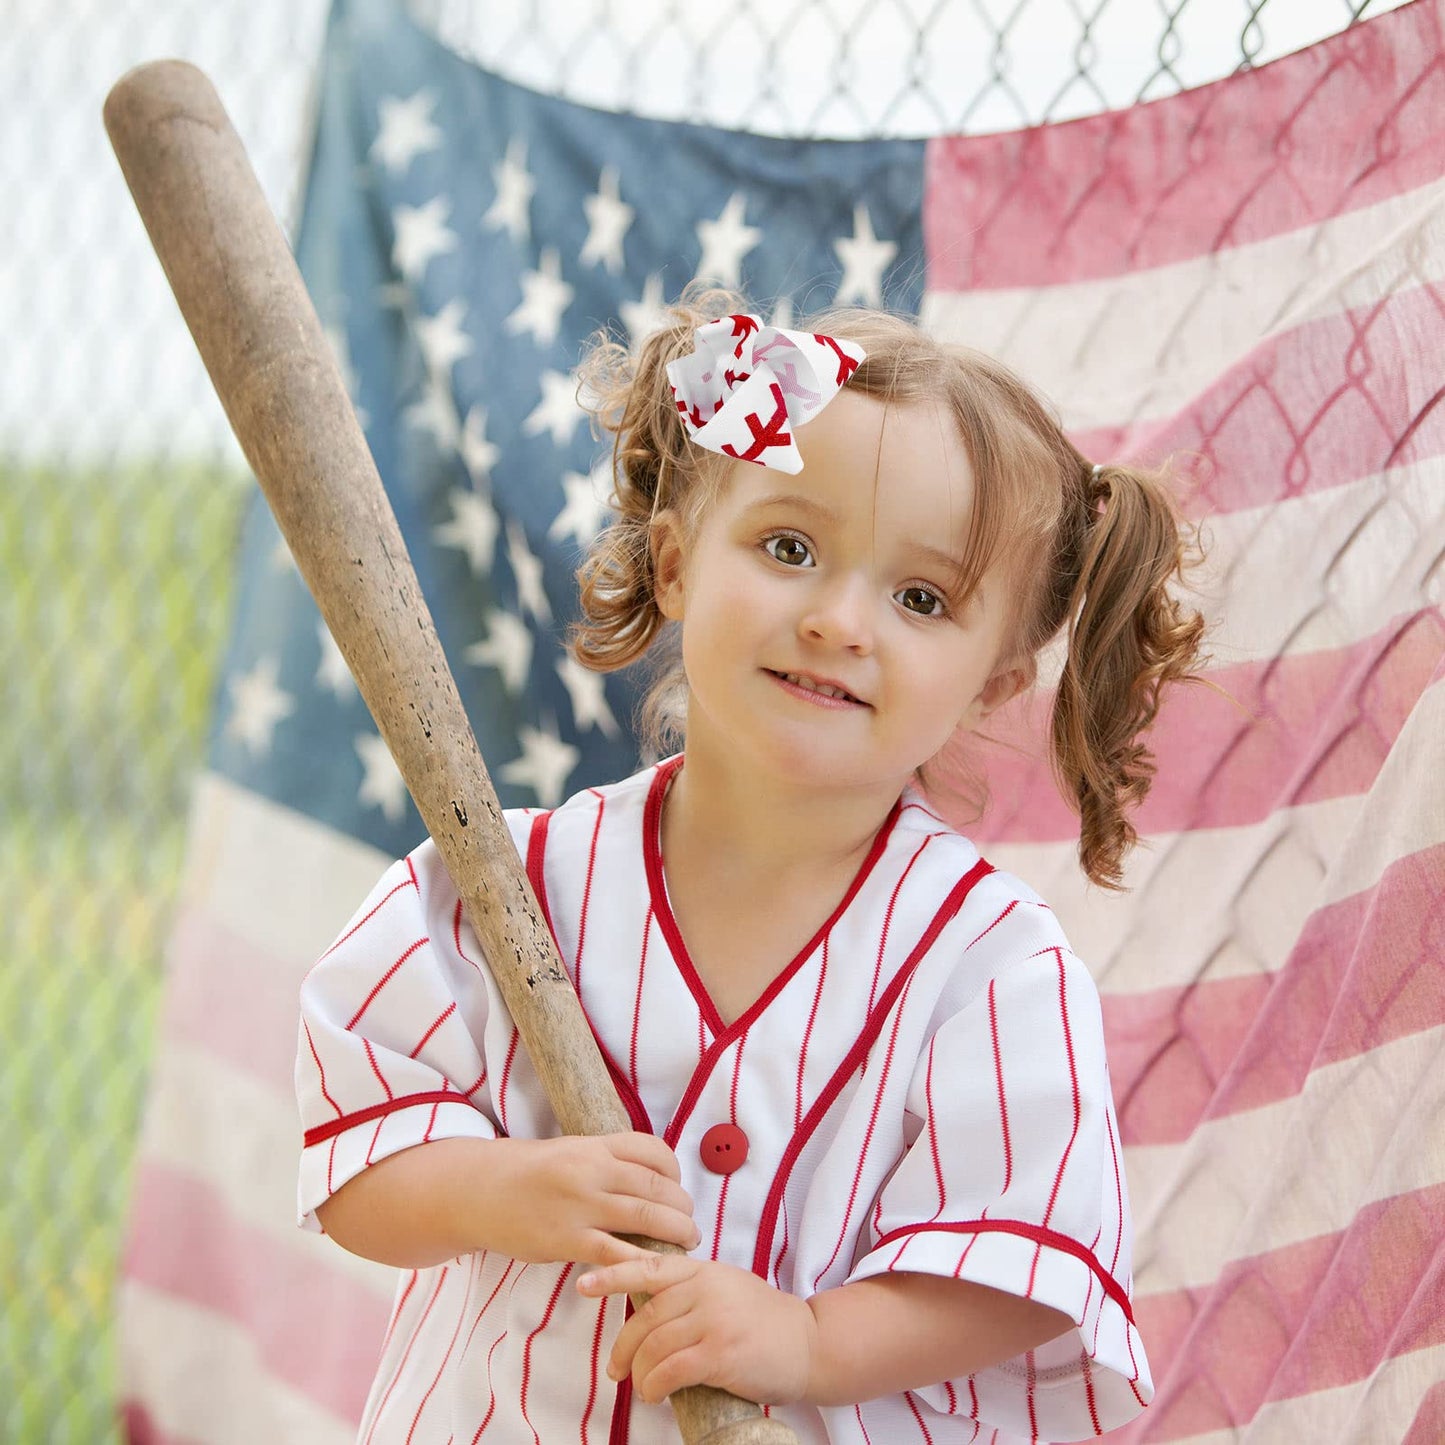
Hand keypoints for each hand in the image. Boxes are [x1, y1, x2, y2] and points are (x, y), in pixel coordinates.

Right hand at [480, 1133, 699, 1265]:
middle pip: (657, 1188)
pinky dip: (642, 1262)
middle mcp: (593, 1171)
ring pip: (646, 1219)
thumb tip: (649, 1176)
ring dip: (675, 1234)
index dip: (675, 1172)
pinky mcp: (567, 1241)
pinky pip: (616, 1254)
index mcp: (595, 1145)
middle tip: (690, 1223)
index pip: (654, 1151)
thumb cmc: (527, 1171)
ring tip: (686, 1244)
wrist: (479, 1190)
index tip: (678, 1188)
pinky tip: (655, 1269)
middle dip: (682, 1208)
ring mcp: (581, 1206)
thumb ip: (606, 1159)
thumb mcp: (569, 1150)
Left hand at [576, 1252, 817, 1406]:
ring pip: (654, 1347)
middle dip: (623, 1348)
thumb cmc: (764, 1320)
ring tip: (642, 1387)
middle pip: (644, 1318)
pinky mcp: (721, 1354)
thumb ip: (691, 1288)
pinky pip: (671, 1371)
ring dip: (640, 1373)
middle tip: (616, 1369)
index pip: (649, 1267)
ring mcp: (714, 1320)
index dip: (612, 1274)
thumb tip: (647, 1301)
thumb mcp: (726, 1287)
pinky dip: (655, 1386)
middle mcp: (705, 1289)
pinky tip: (656, 1394)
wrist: (809, 1344)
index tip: (583, 1285)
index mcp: (703, 1270)